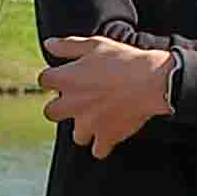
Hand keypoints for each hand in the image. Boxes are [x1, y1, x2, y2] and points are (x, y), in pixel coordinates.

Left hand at [40, 33, 175, 156]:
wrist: (152, 81)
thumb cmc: (124, 60)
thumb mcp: (95, 45)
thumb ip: (67, 46)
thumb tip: (48, 45)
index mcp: (66, 79)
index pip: (44, 80)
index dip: (54, 78)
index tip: (66, 78)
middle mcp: (71, 104)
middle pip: (50, 112)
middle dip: (61, 108)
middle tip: (78, 102)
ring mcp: (88, 123)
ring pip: (76, 135)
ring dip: (85, 128)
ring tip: (99, 117)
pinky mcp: (106, 137)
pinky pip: (98, 150)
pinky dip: (103, 145)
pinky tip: (110, 134)